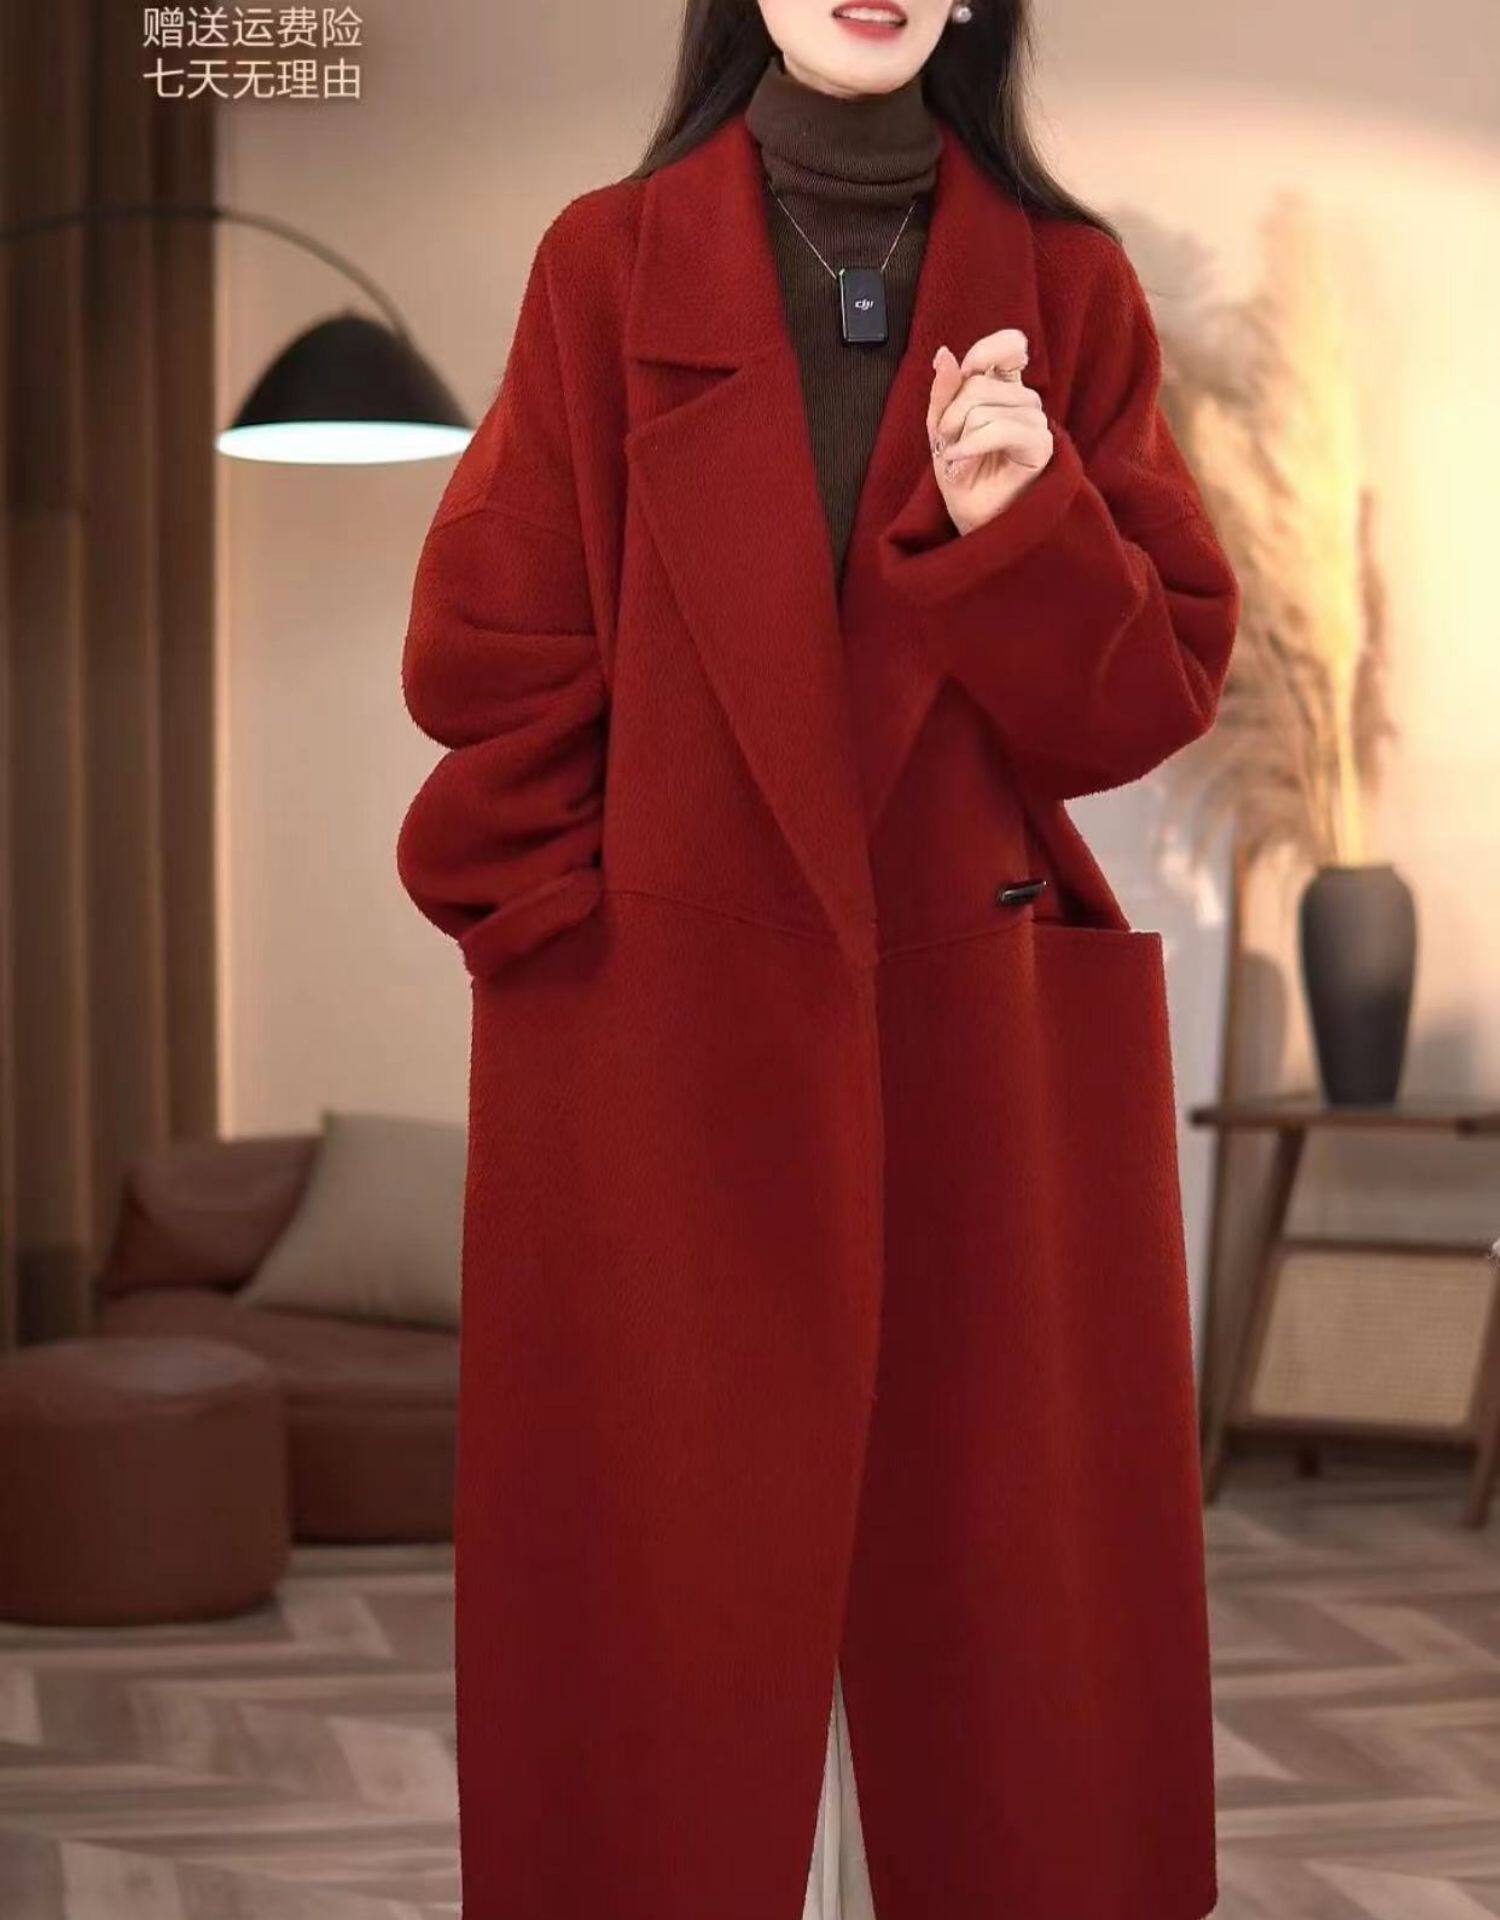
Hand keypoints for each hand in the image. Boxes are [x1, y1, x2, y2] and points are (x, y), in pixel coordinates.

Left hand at [926, 328, 1053, 536]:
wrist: (974, 522)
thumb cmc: (961, 476)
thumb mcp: (941, 430)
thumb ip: (944, 392)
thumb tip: (945, 354)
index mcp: (1005, 390)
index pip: (1008, 346)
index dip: (984, 353)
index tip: (965, 377)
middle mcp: (1025, 401)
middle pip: (979, 384)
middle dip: (950, 416)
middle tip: (948, 446)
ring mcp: (1036, 422)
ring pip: (983, 408)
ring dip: (958, 438)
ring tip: (959, 461)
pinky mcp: (1041, 446)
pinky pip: (1000, 428)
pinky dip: (971, 446)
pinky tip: (960, 463)